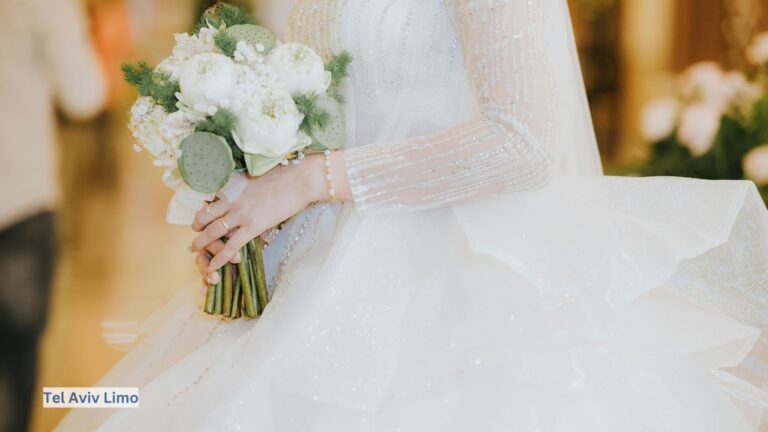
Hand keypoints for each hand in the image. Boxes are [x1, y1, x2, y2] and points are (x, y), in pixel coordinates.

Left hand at [190, 152, 350, 280]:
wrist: (299, 180)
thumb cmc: (284, 175)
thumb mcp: (256, 177)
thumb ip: (244, 186)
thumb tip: (242, 193)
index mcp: (232, 185)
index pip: (209, 198)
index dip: (202, 208)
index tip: (200, 214)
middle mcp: (231, 199)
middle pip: (204, 215)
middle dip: (196, 226)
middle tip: (193, 232)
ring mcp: (240, 214)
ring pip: (211, 232)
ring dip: (201, 243)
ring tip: (194, 249)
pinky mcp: (253, 227)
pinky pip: (231, 246)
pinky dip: (219, 258)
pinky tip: (213, 266)